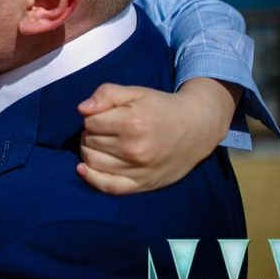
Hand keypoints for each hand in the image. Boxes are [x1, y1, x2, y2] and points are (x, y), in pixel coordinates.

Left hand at [76, 78, 239, 193]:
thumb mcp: (136, 92)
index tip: (105, 115)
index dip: (93, 116)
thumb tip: (82, 109)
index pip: (90, 122)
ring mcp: (138, 170)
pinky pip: (108, 186)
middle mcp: (134, 149)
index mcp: (132, 122)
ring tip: (102, 143)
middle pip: (90, 142)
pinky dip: (91, 178)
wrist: (197, 128)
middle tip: (106, 128)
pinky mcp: (143, 184)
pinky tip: (83, 169)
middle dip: (91, 133)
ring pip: (93, 162)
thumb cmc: (162, 108)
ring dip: (90, 151)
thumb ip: (106, 94)